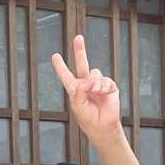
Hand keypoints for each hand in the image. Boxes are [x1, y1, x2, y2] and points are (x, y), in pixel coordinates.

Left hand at [52, 35, 121, 149]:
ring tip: (94, 93)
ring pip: (95, 73)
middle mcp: (86, 84)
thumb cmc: (88, 119)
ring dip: (94, 83)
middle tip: (78, 38)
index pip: (66, 76)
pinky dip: (103, 87)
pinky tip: (103, 93)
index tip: (55, 56)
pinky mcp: (109, 86)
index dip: (60, 67)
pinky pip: (105, 80)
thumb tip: (88, 79)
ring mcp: (98, 84)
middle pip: (82, 64)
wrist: (103, 126)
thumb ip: (79, 91)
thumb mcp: (78, 105)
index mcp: (75, 90)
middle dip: (80, 51)